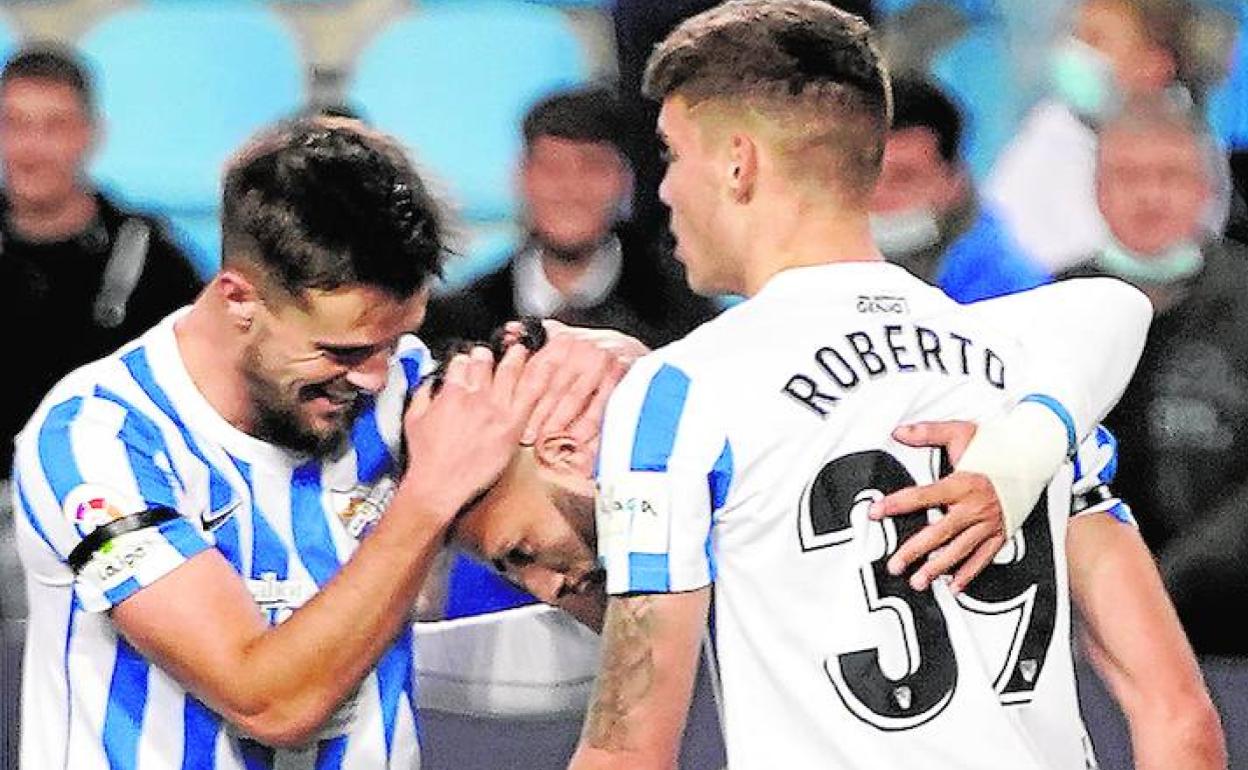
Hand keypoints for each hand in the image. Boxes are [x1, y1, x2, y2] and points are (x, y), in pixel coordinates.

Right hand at [402, 344, 535, 520]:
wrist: (439, 485)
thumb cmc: (426, 458)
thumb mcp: (413, 419)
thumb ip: (423, 395)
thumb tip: (429, 384)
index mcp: (452, 392)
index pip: (462, 362)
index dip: (466, 359)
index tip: (469, 360)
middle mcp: (475, 396)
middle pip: (486, 362)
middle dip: (488, 354)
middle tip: (492, 354)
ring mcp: (496, 409)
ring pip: (510, 371)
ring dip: (515, 355)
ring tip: (520, 348)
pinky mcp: (512, 425)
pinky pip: (530, 395)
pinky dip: (539, 377)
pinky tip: (546, 366)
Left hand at [511, 320, 647, 444]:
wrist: (630, 352)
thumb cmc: (591, 351)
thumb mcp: (562, 339)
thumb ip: (536, 340)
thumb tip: (510, 331)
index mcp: (561, 339)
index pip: (536, 370)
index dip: (522, 397)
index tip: (512, 419)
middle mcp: (580, 346)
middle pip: (553, 386)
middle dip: (539, 416)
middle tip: (528, 437)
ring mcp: (601, 359)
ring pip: (574, 395)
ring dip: (560, 421)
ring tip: (548, 442)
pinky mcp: (621, 373)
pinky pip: (601, 402)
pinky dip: (589, 422)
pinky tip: (577, 438)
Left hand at [868, 421, 1006, 593]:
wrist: (1034, 456)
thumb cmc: (997, 446)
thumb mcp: (960, 432)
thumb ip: (927, 432)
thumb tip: (900, 432)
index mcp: (963, 483)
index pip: (923, 496)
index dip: (897, 504)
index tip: (876, 512)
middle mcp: (976, 506)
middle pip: (940, 532)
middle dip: (915, 551)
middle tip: (895, 565)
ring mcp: (989, 523)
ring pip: (960, 550)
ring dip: (938, 568)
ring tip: (919, 580)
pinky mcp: (1001, 533)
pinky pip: (984, 557)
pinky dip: (969, 573)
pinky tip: (953, 584)